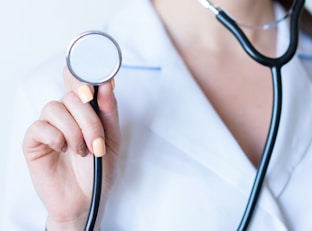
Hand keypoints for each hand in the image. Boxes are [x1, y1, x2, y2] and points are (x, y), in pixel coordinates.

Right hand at [23, 67, 119, 229]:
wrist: (87, 199)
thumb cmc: (99, 169)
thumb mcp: (112, 139)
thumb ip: (109, 112)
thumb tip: (107, 83)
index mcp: (86, 111)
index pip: (79, 81)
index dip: (84, 74)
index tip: (95, 84)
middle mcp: (67, 114)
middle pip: (72, 94)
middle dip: (88, 119)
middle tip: (97, 142)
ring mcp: (50, 126)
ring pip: (55, 107)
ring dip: (74, 131)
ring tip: (82, 151)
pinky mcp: (34, 141)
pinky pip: (40, 127)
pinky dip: (56, 138)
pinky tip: (63, 150)